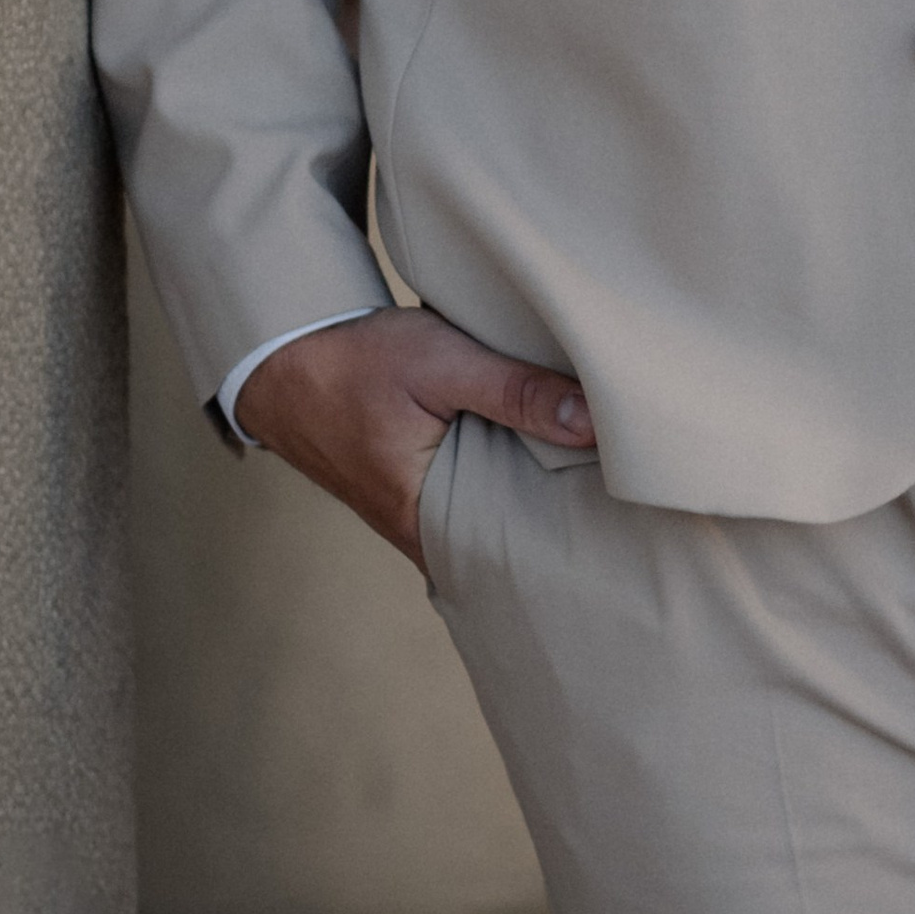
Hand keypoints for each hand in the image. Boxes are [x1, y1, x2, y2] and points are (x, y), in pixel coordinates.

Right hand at [234, 306, 595, 569]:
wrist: (283, 357)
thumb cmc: (354, 364)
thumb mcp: (441, 364)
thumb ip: (515, 391)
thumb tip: (594, 423)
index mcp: (429, 525)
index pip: (518, 556)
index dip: (571, 537)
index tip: (627, 521)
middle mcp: (427, 536)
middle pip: (512, 538)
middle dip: (563, 518)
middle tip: (631, 500)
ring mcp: (421, 516)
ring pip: (496, 513)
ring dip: (535, 490)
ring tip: (603, 476)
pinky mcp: (421, 489)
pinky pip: (477, 493)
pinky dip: (507, 473)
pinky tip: (548, 452)